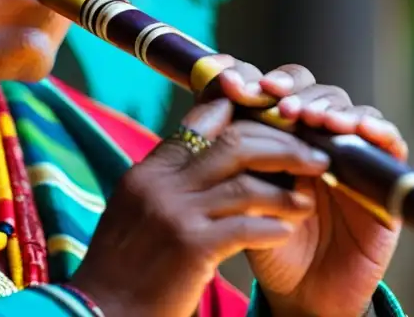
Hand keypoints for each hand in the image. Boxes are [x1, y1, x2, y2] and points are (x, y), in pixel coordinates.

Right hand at [69, 95, 328, 316]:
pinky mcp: (191, 248)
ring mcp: (174, 214)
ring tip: (307, 201)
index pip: (202, 120)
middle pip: (234, 143)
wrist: (101, 310)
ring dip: (285, 192)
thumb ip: (170, 181)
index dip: (247, 117)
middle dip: (281, 147)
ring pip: (246, 184)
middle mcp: (160, 184)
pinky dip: (272, 227)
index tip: (278, 124)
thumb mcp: (137, 210)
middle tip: (313, 156)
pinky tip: (286, 232)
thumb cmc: (123, 268)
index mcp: (148, 171)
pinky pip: (247, 228)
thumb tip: (209, 159)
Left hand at [209, 56, 413, 316]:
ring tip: (328, 123)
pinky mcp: (390, 193)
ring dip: (351, 116)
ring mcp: (360, 162)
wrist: (295, 286)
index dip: (269, 82)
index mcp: (289, 130)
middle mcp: (327, 138)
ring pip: (367, 122)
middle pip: (327, 96)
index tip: (241, 85)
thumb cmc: (267, 232)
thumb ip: (240, 148)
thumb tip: (218, 97)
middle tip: (287, 109)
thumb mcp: (244, 189)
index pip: (287, 89)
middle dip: (306, 96)